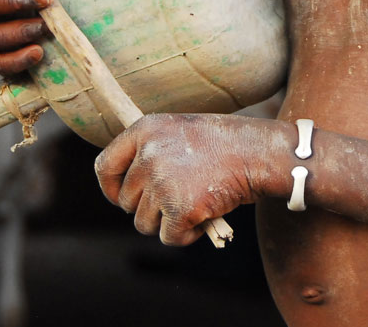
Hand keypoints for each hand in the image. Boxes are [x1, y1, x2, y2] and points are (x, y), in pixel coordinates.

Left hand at [95, 114, 283, 245]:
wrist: (263, 153)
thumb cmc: (229, 142)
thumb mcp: (183, 130)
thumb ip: (154, 149)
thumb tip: (132, 186)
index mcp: (146, 129)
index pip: (105, 167)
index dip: (111, 188)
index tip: (123, 198)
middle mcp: (148, 155)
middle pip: (127, 202)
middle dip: (151, 208)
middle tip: (181, 199)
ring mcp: (162, 183)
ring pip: (144, 224)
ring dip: (169, 222)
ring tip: (197, 205)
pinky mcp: (179, 209)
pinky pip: (170, 237)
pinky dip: (188, 235)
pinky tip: (207, 219)